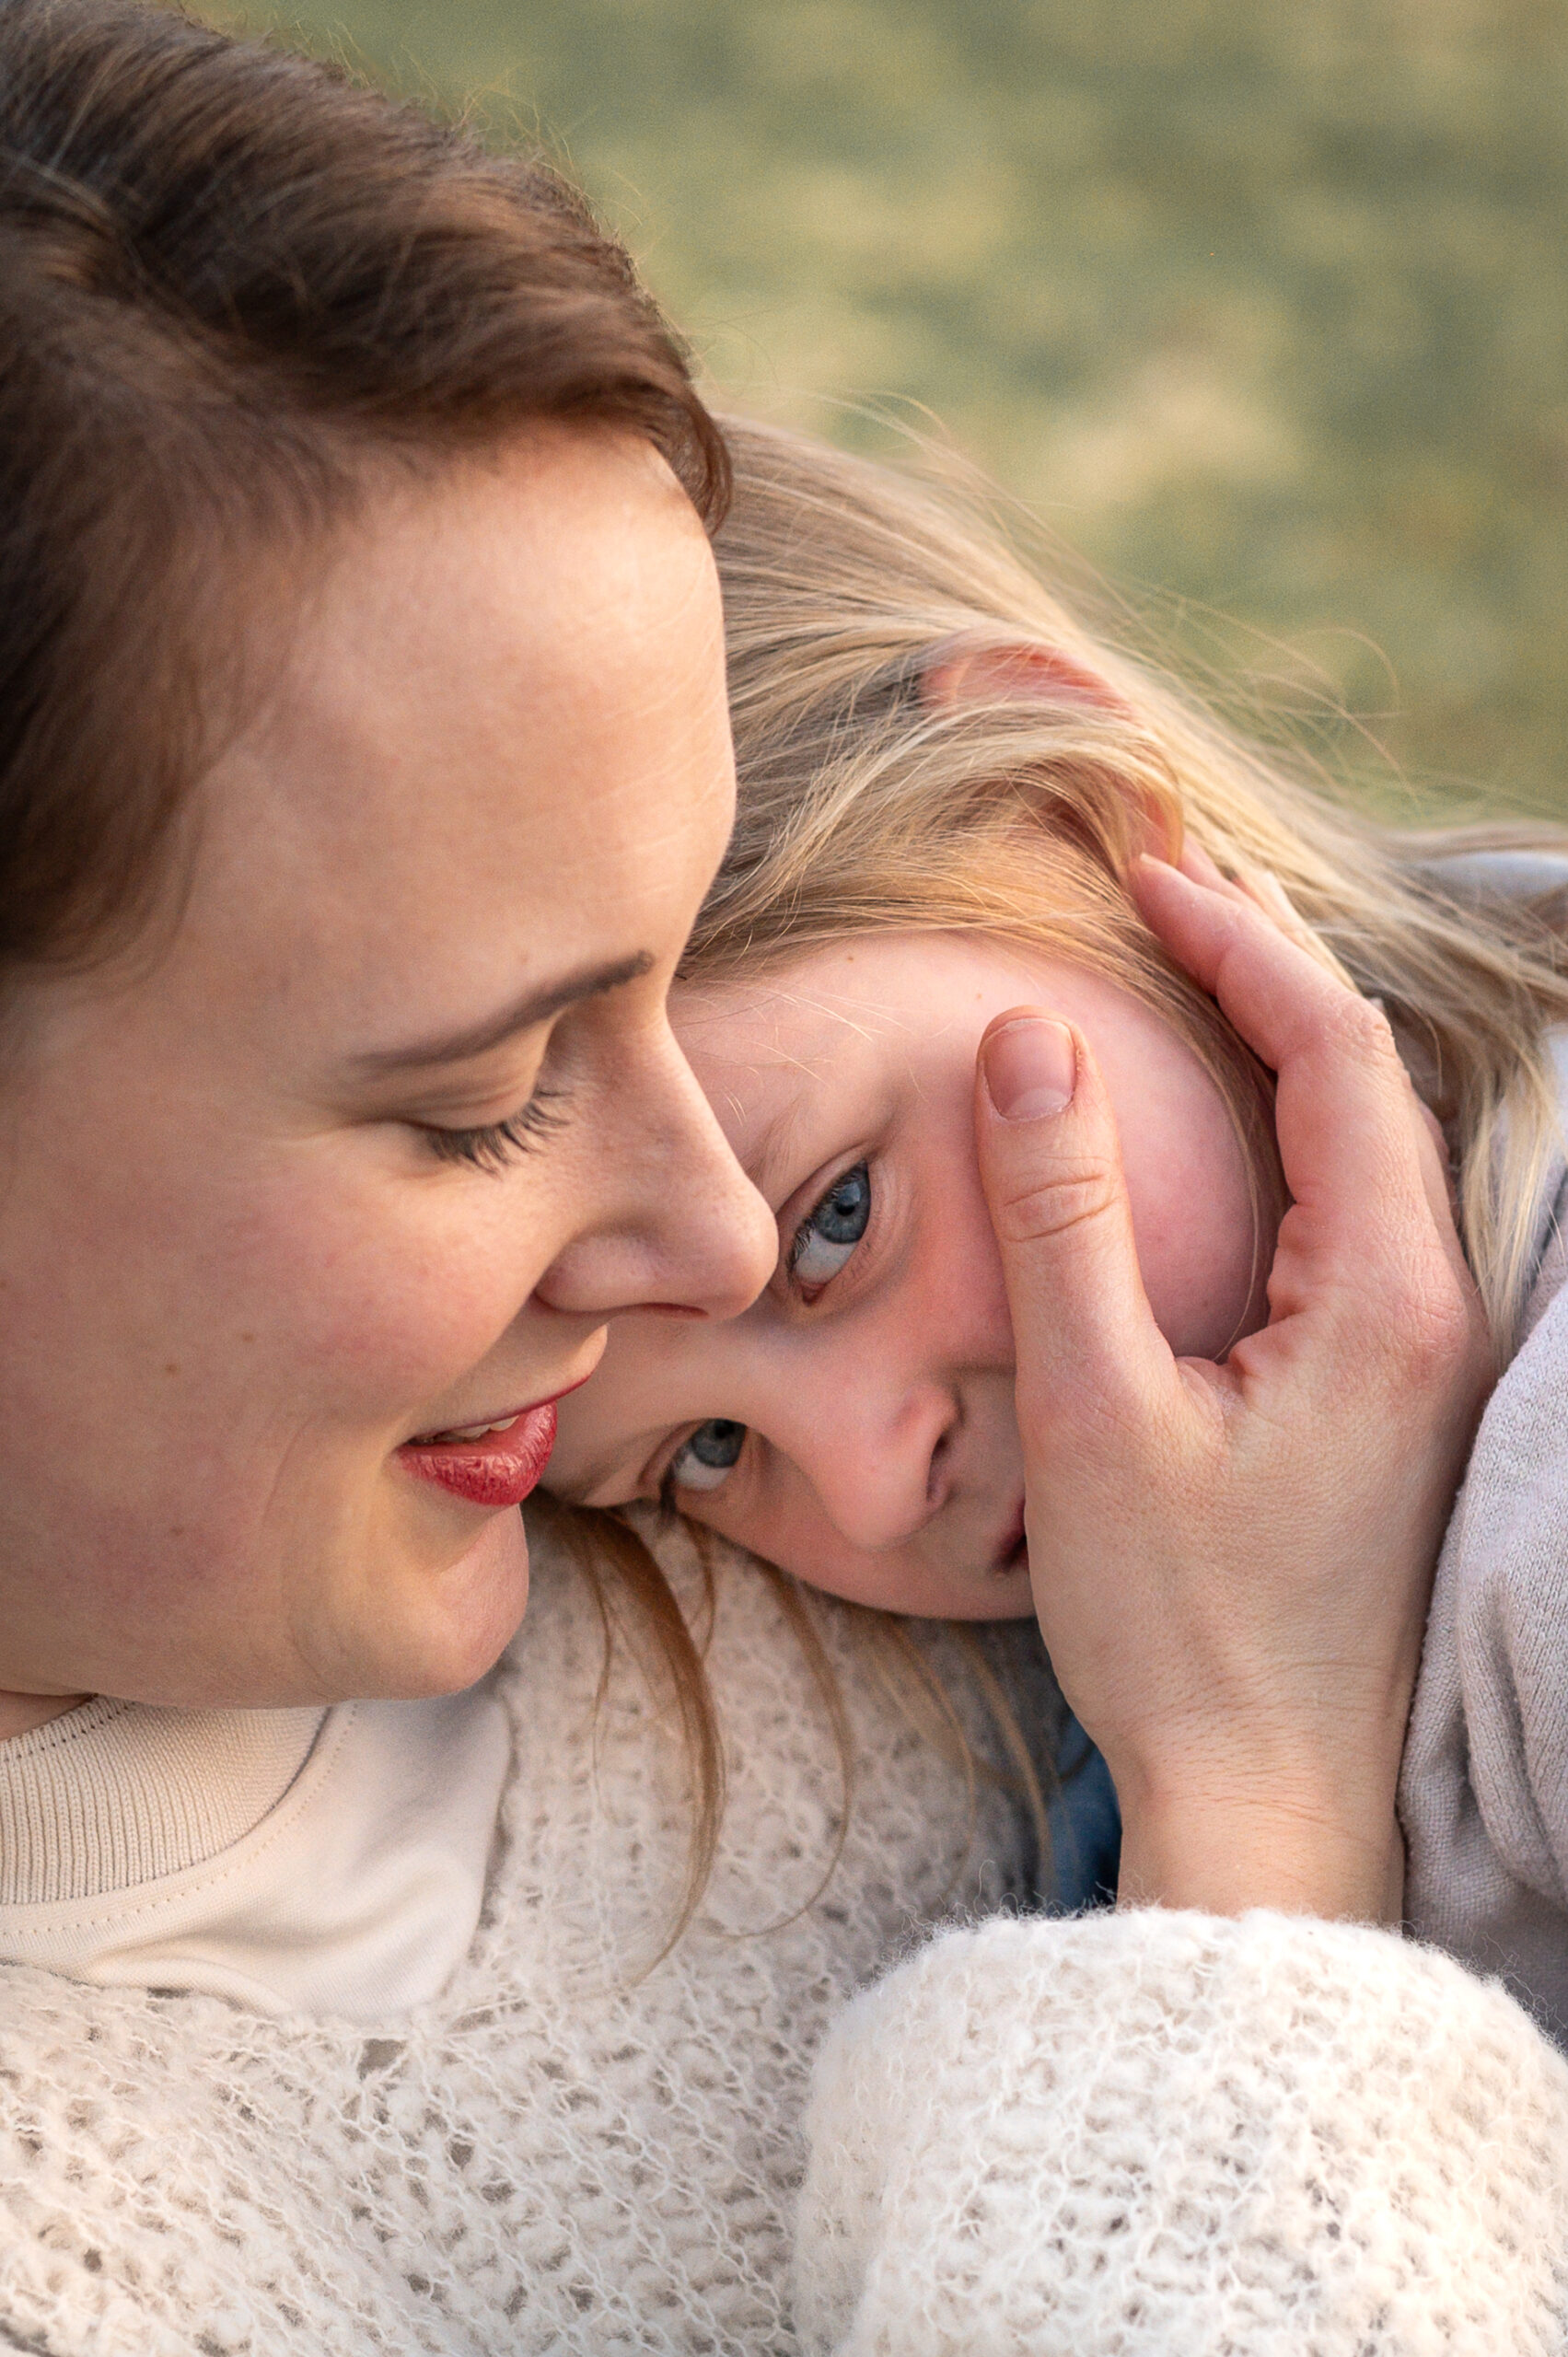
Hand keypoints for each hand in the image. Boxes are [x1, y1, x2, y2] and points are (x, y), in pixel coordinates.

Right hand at [973, 848, 1493, 1922]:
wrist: (1268, 1801)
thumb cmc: (1178, 1628)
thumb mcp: (1094, 1413)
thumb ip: (1063, 1217)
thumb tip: (1026, 1036)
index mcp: (1381, 1298)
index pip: (1332, 1051)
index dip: (1242, 942)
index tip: (1147, 874)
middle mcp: (1432, 1310)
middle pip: (1369, 1078)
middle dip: (1270, 965)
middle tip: (1165, 888)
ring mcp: (1423, 1356)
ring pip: (1371, 1142)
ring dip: (1287, 1042)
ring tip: (1193, 968)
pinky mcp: (1391, 1396)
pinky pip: (1357, 1211)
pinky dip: (1293, 1129)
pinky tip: (1228, 1128)